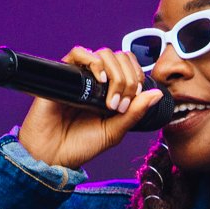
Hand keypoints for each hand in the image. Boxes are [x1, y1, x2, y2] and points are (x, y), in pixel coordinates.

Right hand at [15, 44, 163, 168]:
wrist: (52, 155)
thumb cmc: (80, 146)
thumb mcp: (115, 131)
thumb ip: (135, 112)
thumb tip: (156, 94)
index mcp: (110, 91)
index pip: (129, 66)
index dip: (137, 77)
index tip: (133, 99)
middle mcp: (95, 81)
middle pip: (120, 58)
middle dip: (127, 79)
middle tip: (120, 104)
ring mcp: (79, 77)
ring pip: (103, 54)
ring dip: (115, 74)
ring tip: (110, 100)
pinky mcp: (62, 75)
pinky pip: (77, 53)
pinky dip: (93, 61)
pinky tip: (99, 80)